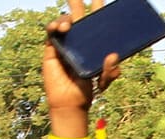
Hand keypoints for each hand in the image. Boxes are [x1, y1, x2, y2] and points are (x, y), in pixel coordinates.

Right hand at [43, 0, 121, 115]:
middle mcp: (79, 39)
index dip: (98, 7)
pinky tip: (58, 28)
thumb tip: (113, 56)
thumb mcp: (103, 81)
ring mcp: (65, 42)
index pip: (96, 21)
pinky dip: (53, 26)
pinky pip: (51, 32)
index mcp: (93, 42)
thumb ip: (111, 71)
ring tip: (68, 25)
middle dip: (77, 2)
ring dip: (65, 17)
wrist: (70, 102)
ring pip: (64, 21)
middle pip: (79, 14)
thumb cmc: (86, 90)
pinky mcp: (53, 47)